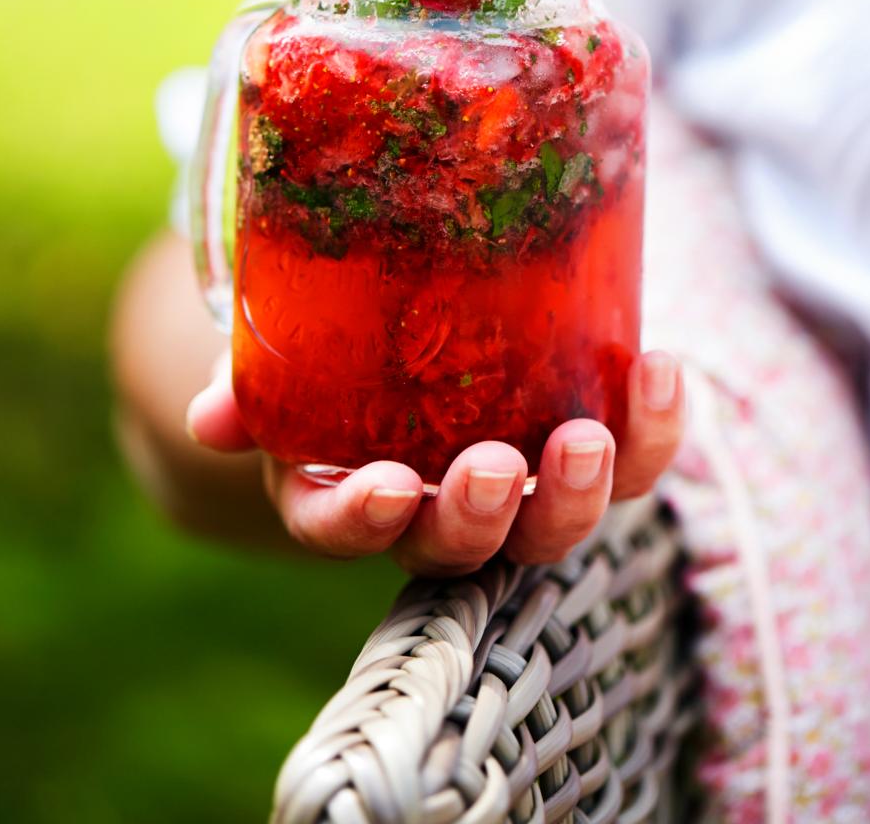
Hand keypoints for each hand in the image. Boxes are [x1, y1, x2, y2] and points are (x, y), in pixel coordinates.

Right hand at [186, 351, 683, 572]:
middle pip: (468, 547)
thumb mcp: (287, 355)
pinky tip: (659, 369)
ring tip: (594, 431)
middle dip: (483, 517)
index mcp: (352, 490)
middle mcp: (439, 508)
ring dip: (581, 490)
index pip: (345, 531)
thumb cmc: (336, 347)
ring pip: (557, 524)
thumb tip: (210, 416)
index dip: (362, 523)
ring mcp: (522, 486)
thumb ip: (252, 381)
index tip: (384, 487)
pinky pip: (631, 458)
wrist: (412, 321)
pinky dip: (652, 426)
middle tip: (495, 465)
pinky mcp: (588, 448)